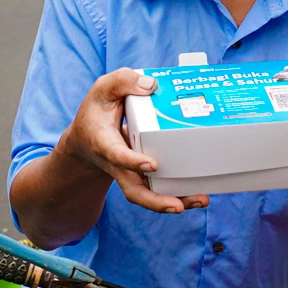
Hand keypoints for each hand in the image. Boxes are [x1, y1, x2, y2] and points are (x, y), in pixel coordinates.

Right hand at [56, 69, 208, 214]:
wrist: (87, 137)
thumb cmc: (97, 111)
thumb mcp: (102, 90)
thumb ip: (122, 81)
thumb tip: (151, 85)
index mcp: (104, 142)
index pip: (116, 155)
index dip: (132, 162)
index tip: (151, 165)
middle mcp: (118, 164)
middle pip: (133, 190)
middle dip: (155, 201)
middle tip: (177, 206)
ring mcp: (131, 173)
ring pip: (149, 195)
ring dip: (173, 202)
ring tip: (201, 200)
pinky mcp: (144, 175)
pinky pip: (159, 189)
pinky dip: (179, 194)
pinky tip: (200, 194)